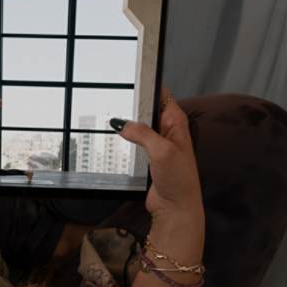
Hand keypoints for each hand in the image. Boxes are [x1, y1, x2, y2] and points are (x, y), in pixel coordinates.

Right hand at [116, 88, 203, 286]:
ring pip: (139, 126)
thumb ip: (142, 133)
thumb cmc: (178, 180)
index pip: (162, 95)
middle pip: (148, 110)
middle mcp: (168, 130)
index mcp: (176, 122)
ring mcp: (158, 144)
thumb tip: (121, 123)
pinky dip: (126, 139)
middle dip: (133, 105)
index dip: (148, 86)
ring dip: (128, 124)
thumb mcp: (161, 151)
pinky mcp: (148, 158)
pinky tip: (113, 138)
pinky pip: (135, 142)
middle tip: (113, 98)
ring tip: (109, 116)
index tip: (131, 77)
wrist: (176, 209)